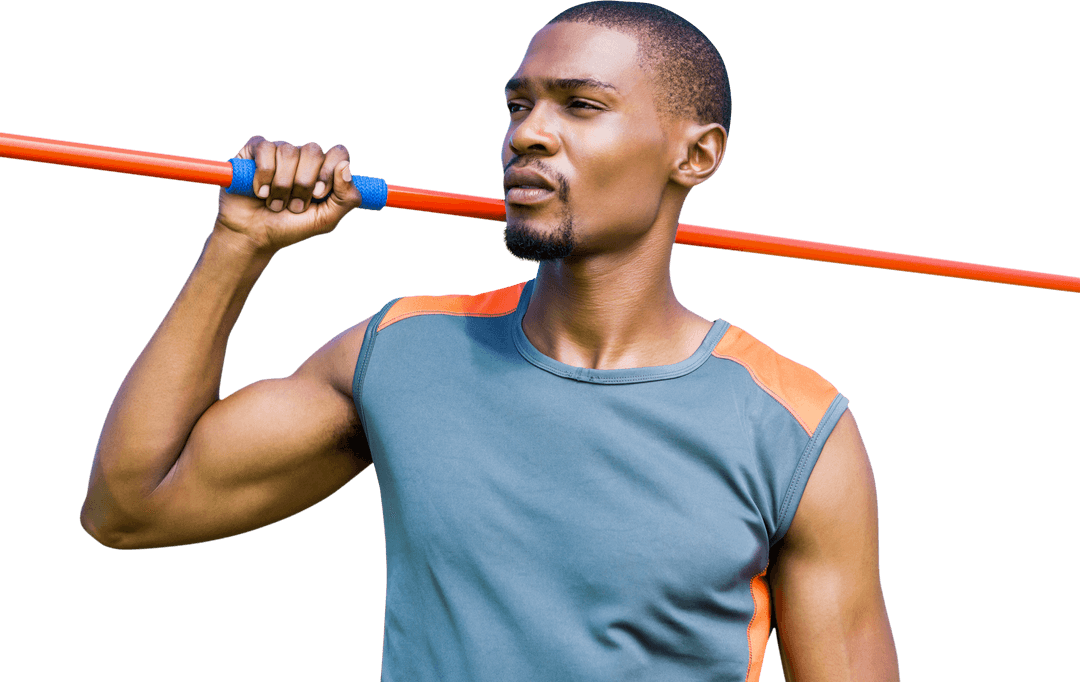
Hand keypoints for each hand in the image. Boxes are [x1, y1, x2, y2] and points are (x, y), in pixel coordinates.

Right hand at [213, 135, 362, 254]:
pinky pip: (265, 148)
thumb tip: (345, 166)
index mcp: (323, 170)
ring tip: (275, 204)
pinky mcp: (254, 150)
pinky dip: (263, 176)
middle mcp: (303, 157)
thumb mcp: (325, 220)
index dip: (329, 172)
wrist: (253, 236)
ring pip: (288, 151)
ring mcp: (279, 151)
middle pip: (313, 150)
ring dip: (281, 186)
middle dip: (303, 184)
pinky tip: (260, 192)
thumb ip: (346, 198)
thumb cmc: (290, 227)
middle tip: (295, 206)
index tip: (319, 195)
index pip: (339, 153)